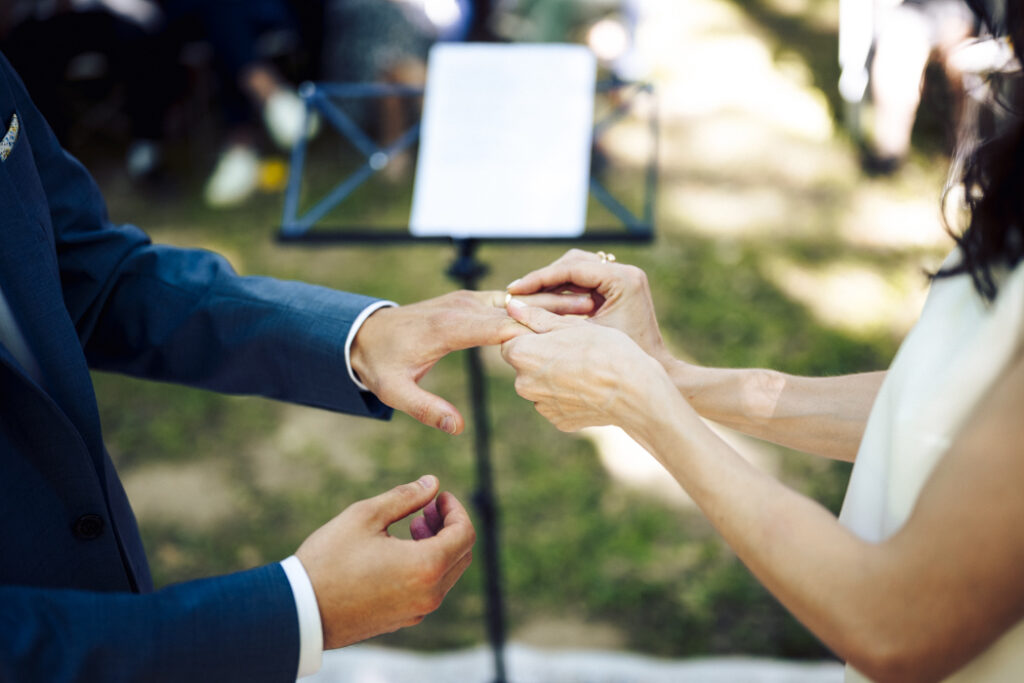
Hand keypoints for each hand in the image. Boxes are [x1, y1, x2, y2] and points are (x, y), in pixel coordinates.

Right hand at [295, 475, 475, 649]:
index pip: (465, 534)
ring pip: (446, 574)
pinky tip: (400, 552)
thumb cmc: (330, 559)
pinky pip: (428, 590)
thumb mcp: (366, 516)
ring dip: (438, 546)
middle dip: (450, 527)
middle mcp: (429, 594)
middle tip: (426, 509)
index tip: (440, 497)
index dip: (456, 510)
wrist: (299, 610)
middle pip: (461, 555)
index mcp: (426, 566)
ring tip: (413, 526)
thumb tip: (432, 483)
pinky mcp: (402, 620)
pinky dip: (426, 566)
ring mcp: (416, 612)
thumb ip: (406, 497)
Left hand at [350, 290, 592, 433]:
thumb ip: (425, 409)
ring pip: (514, 299)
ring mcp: (466, 300)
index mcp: (447, 327)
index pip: (495, 326)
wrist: (366, 334)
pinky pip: (506, 299)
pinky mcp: (469, 301)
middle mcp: (460, 307)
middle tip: (589, 314)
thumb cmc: (382, 365)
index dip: (530, 331)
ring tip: (586, 306)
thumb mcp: (395, 392)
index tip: (564, 338)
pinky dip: (532, 302)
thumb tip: (457, 428)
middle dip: (551, 310)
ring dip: (548, 302)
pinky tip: (560, 307)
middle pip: (514, 307)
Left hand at [501, 299, 670, 432]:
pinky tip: (589, 386)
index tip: (554, 331)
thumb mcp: (570, 325)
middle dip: (541, 355)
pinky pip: (557, 403)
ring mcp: (541, 405)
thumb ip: (535, 316)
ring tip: (585, 367)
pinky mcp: (559, 420)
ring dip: (554, 376)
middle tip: (573, 347)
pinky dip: (568, 395)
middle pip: (525, 363)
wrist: (633, 390)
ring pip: (541, 383)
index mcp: (521, 354)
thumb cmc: (604, 349)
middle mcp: (523, 383)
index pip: (511, 339)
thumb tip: (511, 305)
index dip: (531, 332)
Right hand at [506, 249, 670, 365]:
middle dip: (543, 277)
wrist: (656, 373)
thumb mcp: (581, 338)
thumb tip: (511, 308)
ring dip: (552, 282)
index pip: (570, 268)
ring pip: (577, 269)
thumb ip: (550, 320)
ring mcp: (624, 280)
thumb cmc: (621, 363)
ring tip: (526, 298)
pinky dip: (564, 290)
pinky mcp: (619, 289)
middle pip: (573, 263)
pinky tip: (543, 305)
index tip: (513, 290)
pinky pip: (585, 282)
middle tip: (516, 293)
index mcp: (622, 280)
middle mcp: (625, 273)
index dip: (538, 278)